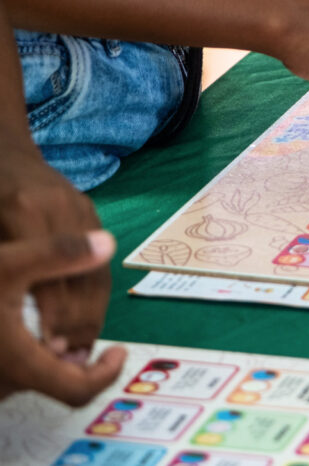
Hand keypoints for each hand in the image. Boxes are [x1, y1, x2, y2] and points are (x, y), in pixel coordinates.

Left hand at [0, 146, 108, 359]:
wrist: (3, 146)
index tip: (48, 353)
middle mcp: (62, 209)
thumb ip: (4, 267)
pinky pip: (101, 263)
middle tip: (67, 361)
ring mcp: (83, 210)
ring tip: (79, 349)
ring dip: (92, 315)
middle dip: (78, 325)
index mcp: (25, 211)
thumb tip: (19, 317)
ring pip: (98, 273)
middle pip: (83, 279)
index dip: (54, 318)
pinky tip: (84, 321)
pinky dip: (95, 296)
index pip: (50, 277)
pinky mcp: (93, 212)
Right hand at [0, 229, 125, 404]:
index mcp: (19, 364)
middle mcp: (1, 383)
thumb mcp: (7, 262)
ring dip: (48, 356)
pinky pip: (10, 372)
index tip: (119, 350)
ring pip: (32, 376)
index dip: (106, 373)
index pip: (79, 389)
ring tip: (51, 321)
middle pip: (57, 383)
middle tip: (83, 329)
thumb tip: (108, 244)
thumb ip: (59, 253)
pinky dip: (24, 355)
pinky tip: (18, 322)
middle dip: (76, 358)